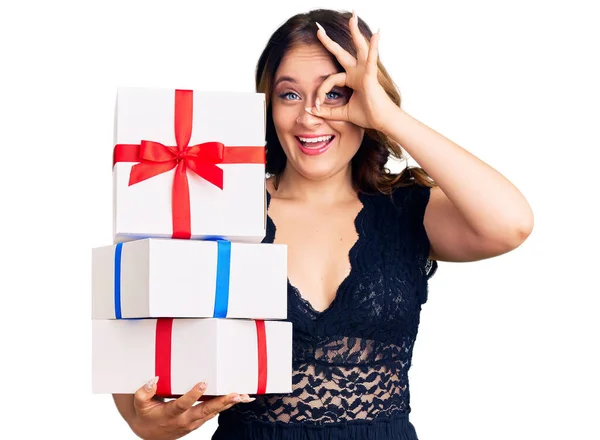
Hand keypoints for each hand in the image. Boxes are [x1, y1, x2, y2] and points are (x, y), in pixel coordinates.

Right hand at [129, 377, 253, 439]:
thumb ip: (144, 392)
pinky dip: (226, 406)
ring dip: (228, 404)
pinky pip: (214, 413)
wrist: (149, 433)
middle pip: (205, 411)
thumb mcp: (140, 404)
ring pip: (213, 412)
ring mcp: (193, 422)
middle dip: (221, 402)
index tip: (203, 382)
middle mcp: (184, 420)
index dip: (193, 394)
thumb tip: (154, 379)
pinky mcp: (198, 421)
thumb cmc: (146, 415)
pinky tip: (238, 399)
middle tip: (236, 394)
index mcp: (170, 414)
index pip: (183, 404)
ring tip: (243, 395)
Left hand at [308, 11, 396, 130]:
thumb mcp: (342, 113)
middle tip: (319, 30)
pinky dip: (374, 47)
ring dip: (355, 32)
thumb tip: (312, 111)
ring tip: (352, 17)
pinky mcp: (371, 76)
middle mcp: (358, 72)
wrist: (382, 121)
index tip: (316, 106)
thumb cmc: (367, 116)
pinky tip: (376, 35)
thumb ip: (327, 111)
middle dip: (330, 42)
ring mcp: (365, 72)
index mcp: (351, 79)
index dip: (320, 92)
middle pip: (342, 53)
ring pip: (359, 48)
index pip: (330, 80)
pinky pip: (372, 59)